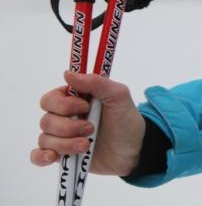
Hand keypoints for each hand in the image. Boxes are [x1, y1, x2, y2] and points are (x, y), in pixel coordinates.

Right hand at [30, 71, 146, 175]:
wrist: (134, 150)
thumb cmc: (126, 120)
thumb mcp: (118, 96)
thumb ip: (96, 82)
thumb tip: (68, 73)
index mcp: (75, 100)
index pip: (51, 98)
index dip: (64, 104)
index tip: (86, 106)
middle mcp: (65, 117)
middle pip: (46, 120)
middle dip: (68, 127)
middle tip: (90, 129)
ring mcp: (62, 137)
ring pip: (45, 138)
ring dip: (66, 143)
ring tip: (86, 145)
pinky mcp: (61, 155)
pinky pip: (38, 156)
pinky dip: (41, 156)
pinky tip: (53, 157)